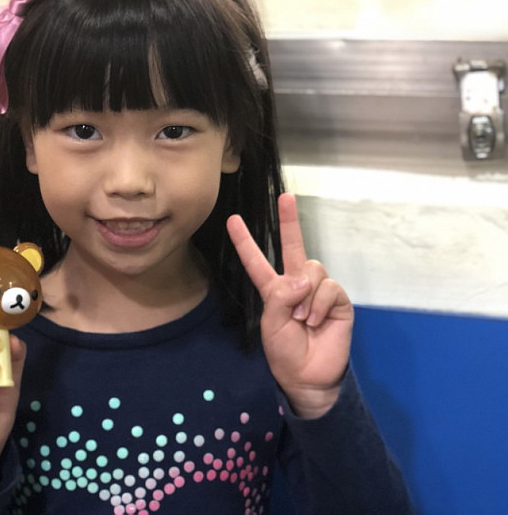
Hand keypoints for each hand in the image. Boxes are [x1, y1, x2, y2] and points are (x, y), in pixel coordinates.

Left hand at [227, 193, 353, 418]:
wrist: (308, 376)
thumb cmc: (285, 352)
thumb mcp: (270, 324)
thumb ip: (280, 297)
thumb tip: (301, 278)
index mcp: (274, 290)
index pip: (257, 261)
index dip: (245, 242)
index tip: (233, 220)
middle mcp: (296, 284)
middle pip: (294, 246)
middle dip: (290, 220)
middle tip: (285, 196)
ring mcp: (318, 290)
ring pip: (312, 269)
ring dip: (305, 295)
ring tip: (302, 320)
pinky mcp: (338, 300)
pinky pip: (329, 287)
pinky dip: (320, 304)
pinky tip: (316, 320)